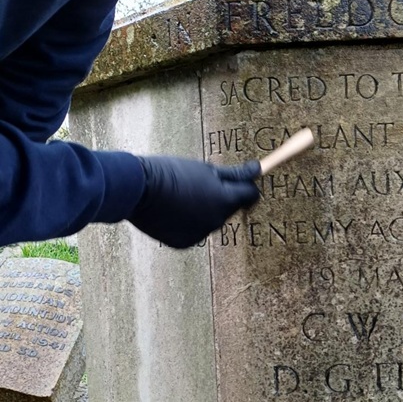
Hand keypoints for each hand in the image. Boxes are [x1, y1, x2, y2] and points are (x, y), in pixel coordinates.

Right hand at [129, 156, 259, 248]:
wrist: (137, 189)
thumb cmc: (172, 173)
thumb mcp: (206, 169)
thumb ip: (234, 175)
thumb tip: (257, 170)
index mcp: (224, 201)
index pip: (250, 195)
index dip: (247, 185)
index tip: (242, 177)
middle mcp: (216, 221)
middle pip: (231, 208)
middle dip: (223, 196)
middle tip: (201, 182)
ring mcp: (200, 234)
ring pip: (213, 219)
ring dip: (207, 208)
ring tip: (184, 194)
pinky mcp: (184, 242)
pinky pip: (196, 230)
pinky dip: (191, 221)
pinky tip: (175, 209)